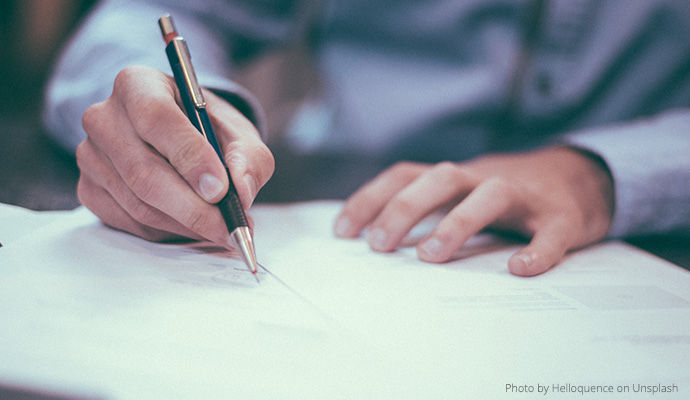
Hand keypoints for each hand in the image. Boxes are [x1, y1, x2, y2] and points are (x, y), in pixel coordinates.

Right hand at [77, 65, 273, 246]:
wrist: (181, 138)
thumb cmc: (208, 130)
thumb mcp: (239, 133)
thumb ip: (248, 157)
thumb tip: (241, 191)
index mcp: (138, 84)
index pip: (156, 118)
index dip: (190, 157)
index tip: (220, 189)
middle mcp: (104, 117)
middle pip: (144, 171)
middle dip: (193, 208)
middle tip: (229, 227)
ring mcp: (91, 156)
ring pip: (139, 204)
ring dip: (186, 224)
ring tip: (221, 228)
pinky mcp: (89, 189)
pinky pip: (130, 222)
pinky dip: (168, 231)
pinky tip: (193, 225)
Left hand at [334, 147, 613, 275]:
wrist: (582, 177)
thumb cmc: (507, 195)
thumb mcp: (462, 194)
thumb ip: (427, 209)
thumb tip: (374, 240)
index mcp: (456, 177)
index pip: (405, 175)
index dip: (371, 199)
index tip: (342, 232)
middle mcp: (484, 179)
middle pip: (440, 178)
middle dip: (405, 208)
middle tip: (378, 245)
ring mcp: (525, 196)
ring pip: (490, 195)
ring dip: (457, 222)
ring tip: (429, 256)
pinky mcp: (563, 217)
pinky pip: (551, 232)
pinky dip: (537, 250)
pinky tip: (520, 270)